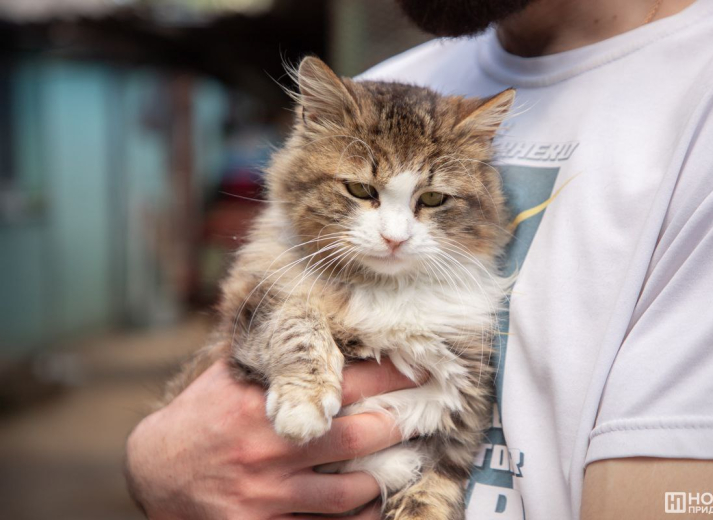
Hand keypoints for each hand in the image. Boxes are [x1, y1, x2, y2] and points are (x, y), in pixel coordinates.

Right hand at [125, 359, 416, 519]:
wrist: (154, 474)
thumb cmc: (198, 417)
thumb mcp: (227, 376)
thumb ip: (269, 356)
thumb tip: (307, 317)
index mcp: (262, 404)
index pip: (343, 383)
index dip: (389, 375)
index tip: (420, 368)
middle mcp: (268, 448)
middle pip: (358, 437)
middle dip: (399, 424)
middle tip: (424, 415)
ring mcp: (268, 494)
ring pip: (350, 490)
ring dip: (383, 476)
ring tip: (403, 460)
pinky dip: (357, 516)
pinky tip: (371, 502)